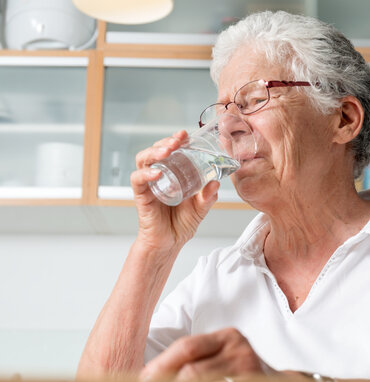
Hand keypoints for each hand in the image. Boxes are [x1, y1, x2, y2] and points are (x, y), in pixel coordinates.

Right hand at [131, 130, 219, 249]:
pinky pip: (138, 180)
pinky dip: (146, 173)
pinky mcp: (142, 196)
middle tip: (178, 140)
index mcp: (172, 174)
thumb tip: (215, 183)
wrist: (170, 244)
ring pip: (143, 160)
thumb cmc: (181, 224)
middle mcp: (158, 176)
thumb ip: (208, 196)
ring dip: (154, 151)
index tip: (186, 134)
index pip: (171, 151)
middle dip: (165, 141)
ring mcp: (149, 185)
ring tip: (168, 150)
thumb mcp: (200, 208)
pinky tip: (157, 172)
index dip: (176, 140)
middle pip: (155, 150)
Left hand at [139, 328, 276, 381]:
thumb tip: (153, 374)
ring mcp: (247, 365)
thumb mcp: (222, 359)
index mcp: (226, 337)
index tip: (141, 379)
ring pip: (198, 379)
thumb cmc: (242, 375)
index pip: (186, 346)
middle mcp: (237, 346)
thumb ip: (196, 361)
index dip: (161, 364)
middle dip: (163, 377)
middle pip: (190, 362)